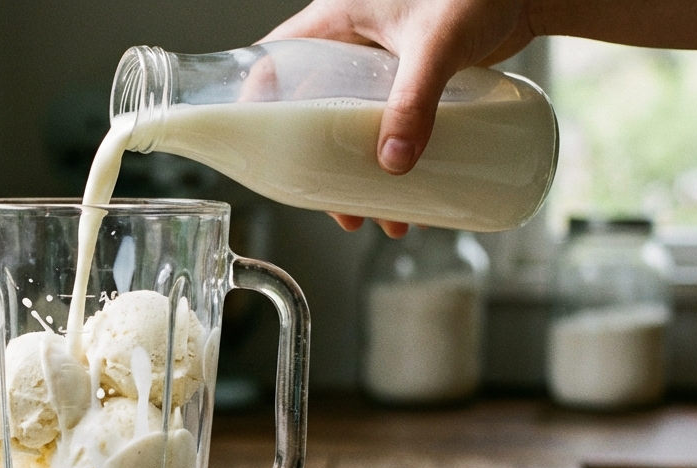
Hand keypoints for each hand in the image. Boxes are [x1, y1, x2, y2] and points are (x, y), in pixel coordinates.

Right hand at [263, 0, 536, 236]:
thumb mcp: (437, 44)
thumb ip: (414, 100)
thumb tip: (393, 164)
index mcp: (335, 20)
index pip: (275, 64)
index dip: (260, 109)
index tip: (263, 155)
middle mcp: (351, 43)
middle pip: (315, 114)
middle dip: (325, 167)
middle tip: (339, 208)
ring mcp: (381, 65)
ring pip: (354, 128)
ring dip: (365, 176)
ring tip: (384, 217)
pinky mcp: (412, 81)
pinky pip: (390, 128)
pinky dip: (397, 161)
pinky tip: (416, 196)